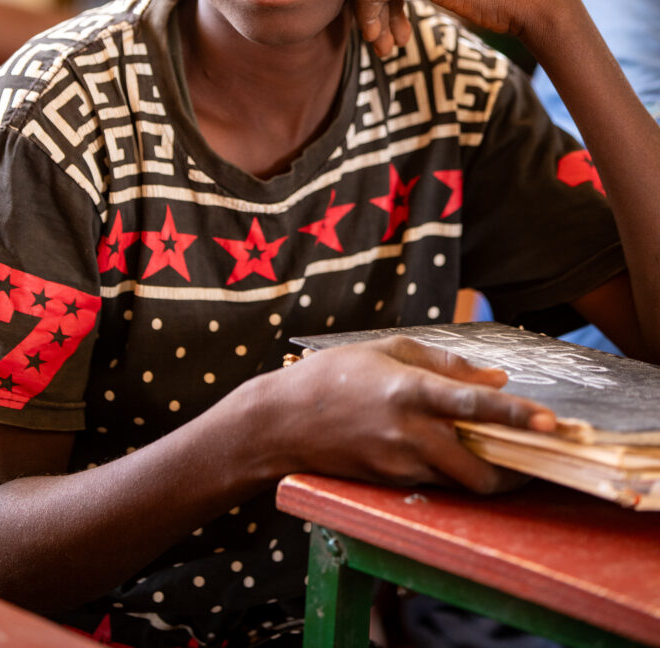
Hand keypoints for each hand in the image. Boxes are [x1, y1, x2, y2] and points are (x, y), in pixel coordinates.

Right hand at [267, 335, 554, 493]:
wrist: (282, 421)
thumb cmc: (335, 374)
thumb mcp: (389, 350)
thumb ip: (446, 364)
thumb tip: (496, 380)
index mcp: (409, 390)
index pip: (473, 406)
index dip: (515, 416)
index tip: (550, 422)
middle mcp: (408, 432)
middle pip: (479, 468)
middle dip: (513, 470)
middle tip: (535, 456)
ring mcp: (398, 463)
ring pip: (461, 483)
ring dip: (486, 473)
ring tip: (501, 454)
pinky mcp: (389, 483)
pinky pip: (435, 483)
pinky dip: (454, 472)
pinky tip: (454, 453)